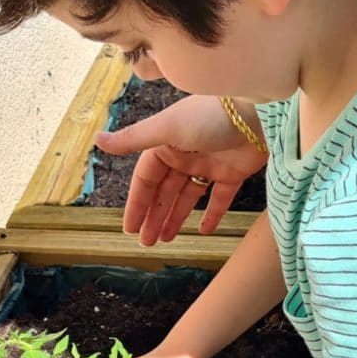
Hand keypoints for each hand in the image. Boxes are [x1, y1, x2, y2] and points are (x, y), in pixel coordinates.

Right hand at [99, 95, 261, 245]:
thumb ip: (134, 139)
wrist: (258, 113)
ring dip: (176, 217)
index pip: (145, 180)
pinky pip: (220, 198)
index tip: (130, 228)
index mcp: (165, 146)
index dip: (137, 204)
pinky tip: (203, 232)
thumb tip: (97, 140)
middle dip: (154, 216)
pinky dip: (212, 214)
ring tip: (166, 240)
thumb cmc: (209, 116)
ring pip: (188, 197)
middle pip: (165, 192)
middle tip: (146, 243)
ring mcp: (209, 165)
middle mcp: (185, 156)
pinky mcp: (234, 173)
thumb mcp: (166, 128)